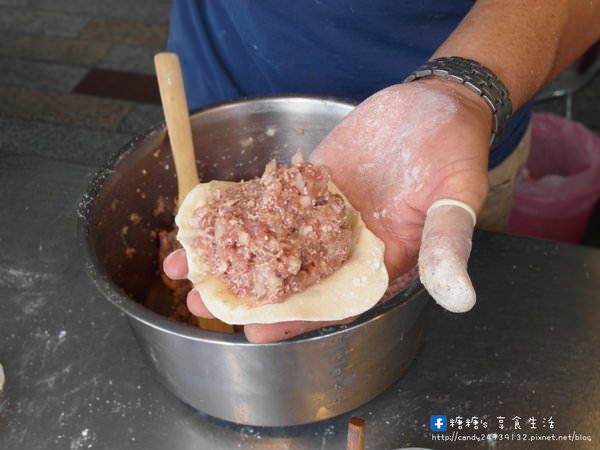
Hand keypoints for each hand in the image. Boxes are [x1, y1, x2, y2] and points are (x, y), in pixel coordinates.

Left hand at [164, 78, 491, 341]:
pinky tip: (205, 219)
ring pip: (273, 241)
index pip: (333, 300)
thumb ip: (448, 246)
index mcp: (380, 261)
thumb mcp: (456, 198)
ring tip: (187, 266)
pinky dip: (240, 210)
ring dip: (233, 254)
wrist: (435, 104)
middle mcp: (346, 244)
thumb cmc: (454, 152)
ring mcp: (322, 213)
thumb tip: (460, 299)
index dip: (295, 318)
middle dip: (248, 291)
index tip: (255, 331)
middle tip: (203, 302)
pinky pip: (271, 200)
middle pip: (292, 278)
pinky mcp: (309, 183)